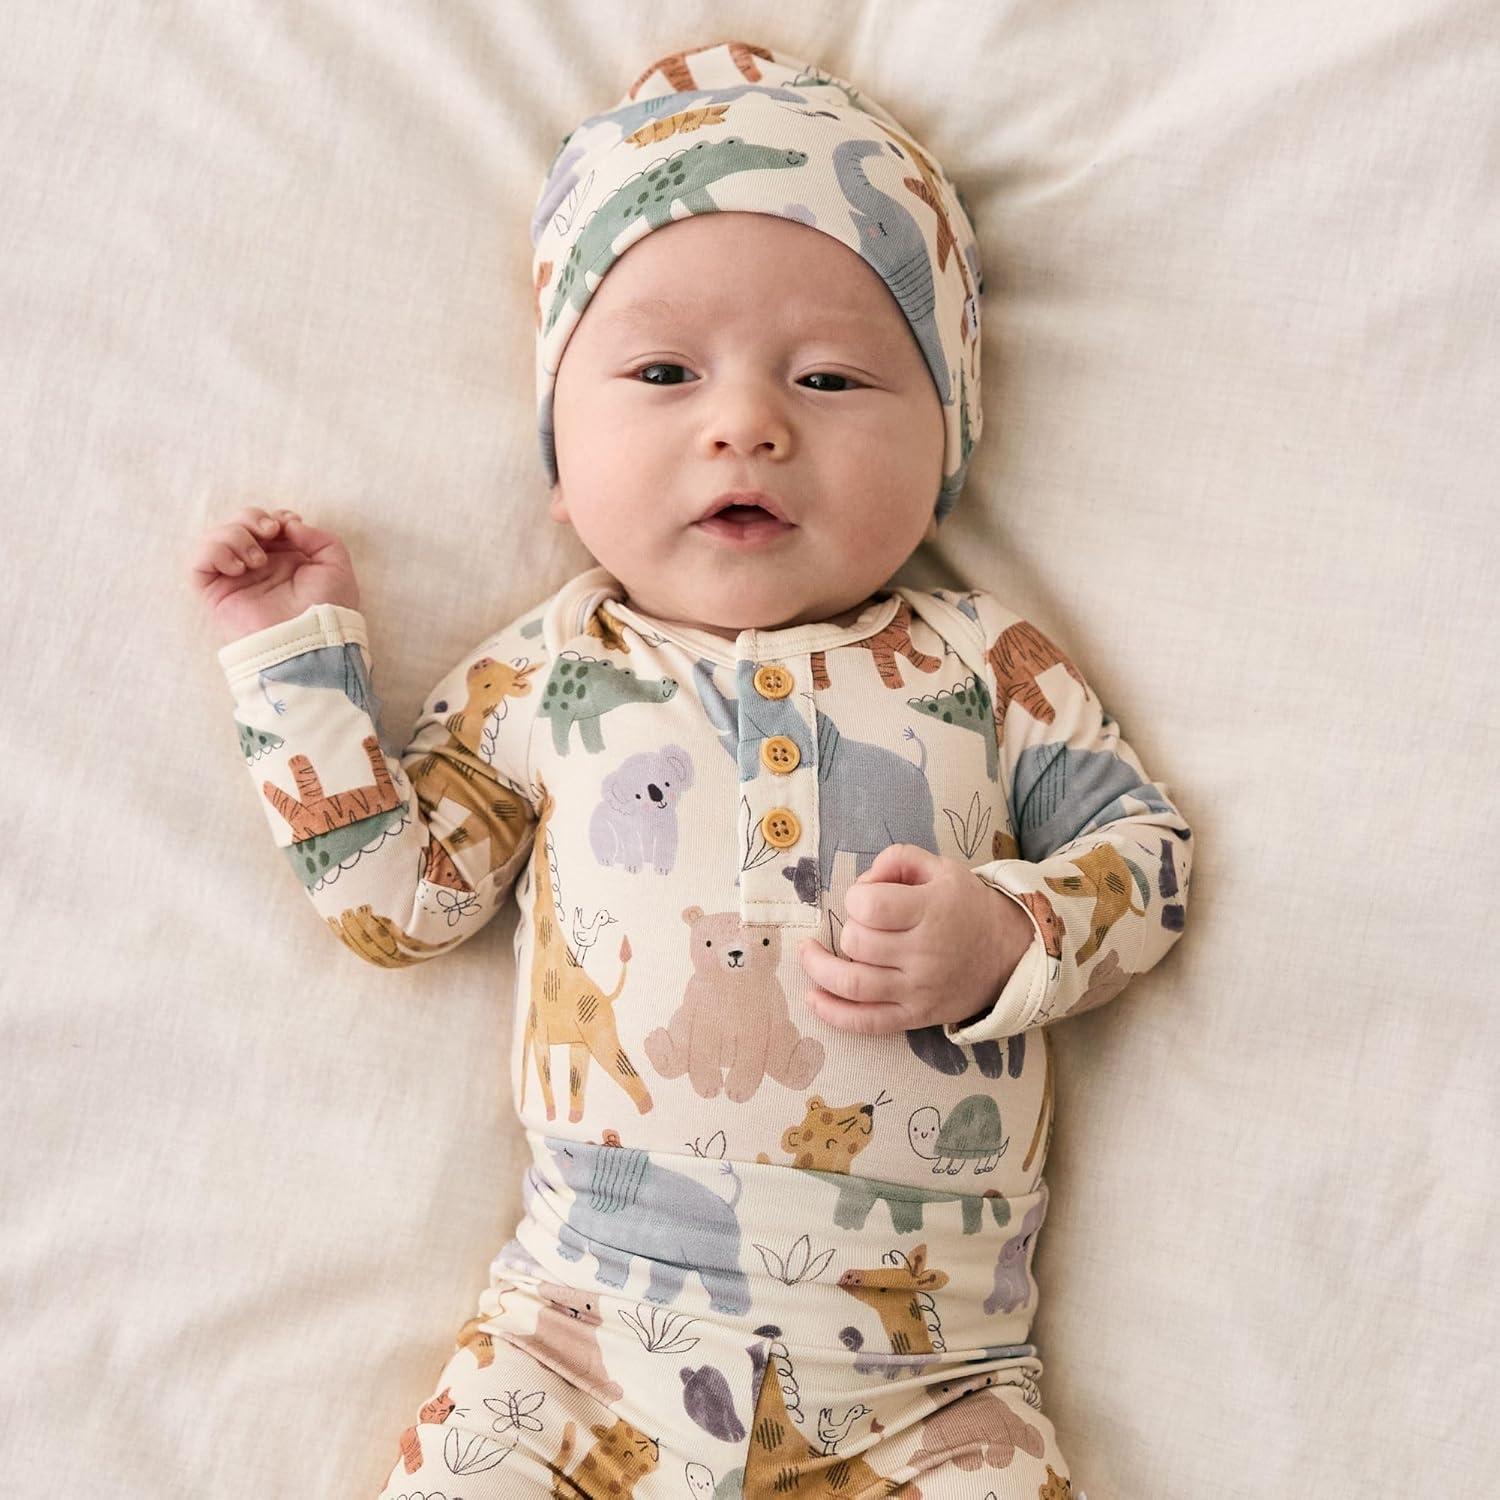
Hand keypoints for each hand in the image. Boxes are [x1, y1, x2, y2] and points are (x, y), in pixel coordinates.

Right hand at [187, 505, 361, 646]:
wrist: (310, 637)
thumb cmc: (327, 607)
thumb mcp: (336, 565)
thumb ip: (320, 537)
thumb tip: (289, 523)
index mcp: (283, 560)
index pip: (264, 524)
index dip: (273, 516)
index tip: (288, 524)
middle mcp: (256, 567)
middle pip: (237, 523)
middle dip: (251, 517)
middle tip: (270, 532)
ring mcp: (234, 579)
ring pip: (215, 537)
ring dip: (235, 535)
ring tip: (257, 559)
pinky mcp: (215, 593)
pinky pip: (198, 562)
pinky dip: (215, 552)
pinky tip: (239, 568)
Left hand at [798, 845, 1035, 1035]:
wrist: (1008, 952)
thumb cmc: (966, 905)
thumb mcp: (941, 867)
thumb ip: (898, 859)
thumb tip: (863, 881)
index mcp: (931, 911)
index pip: (869, 906)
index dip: (856, 897)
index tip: (865, 897)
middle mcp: (925, 953)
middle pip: (857, 942)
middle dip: (848, 928)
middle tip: (861, 923)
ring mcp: (919, 989)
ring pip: (853, 983)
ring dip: (820, 969)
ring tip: (810, 954)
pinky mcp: (915, 1016)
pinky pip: (867, 1021)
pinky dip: (833, 1013)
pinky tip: (813, 998)